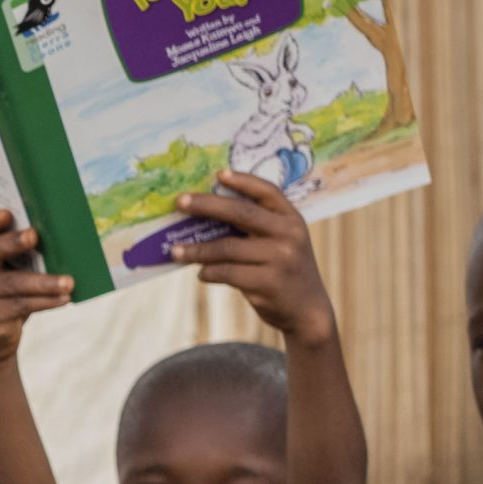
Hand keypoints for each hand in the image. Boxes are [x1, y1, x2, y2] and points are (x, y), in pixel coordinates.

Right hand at [0, 210, 72, 376]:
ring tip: (68, 282)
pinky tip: (63, 298)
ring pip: (13, 284)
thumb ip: (20, 259)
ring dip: (44, 282)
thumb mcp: (9, 275)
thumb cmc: (6, 298)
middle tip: (34, 236)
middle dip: (12, 243)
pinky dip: (45, 302)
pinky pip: (21, 306)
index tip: (7, 212)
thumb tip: (58, 241)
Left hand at [168, 171, 334, 342]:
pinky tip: (201, 273)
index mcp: (292, 218)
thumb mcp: (281, 241)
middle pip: (240, 213)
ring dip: (196, 250)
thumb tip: (205, 215)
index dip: (243, 181)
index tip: (218, 174)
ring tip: (175, 251)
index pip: (267, 191)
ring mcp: (280, 258)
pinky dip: (208, 272)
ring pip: (227, 247)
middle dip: (206, 205)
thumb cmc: (283, 269)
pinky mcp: (268, 283)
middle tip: (180, 202)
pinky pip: (227, 272)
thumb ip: (257, 227)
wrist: (307, 309)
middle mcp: (289, 234)